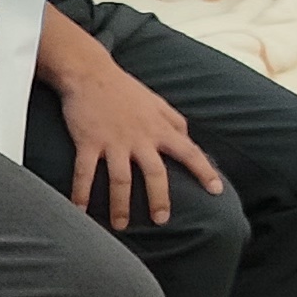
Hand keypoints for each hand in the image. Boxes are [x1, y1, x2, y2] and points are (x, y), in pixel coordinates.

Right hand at [57, 56, 225, 229]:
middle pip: (155, 174)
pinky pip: (85, 172)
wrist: (89, 71)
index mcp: (159, 128)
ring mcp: (113, 141)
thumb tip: (189, 138)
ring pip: (121, 180)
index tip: (216, 191)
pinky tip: (79, 210)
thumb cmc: (123, 88)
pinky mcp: (88, 141)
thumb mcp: (156, 101)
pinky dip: (81, 193)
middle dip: (160, 200)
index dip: (204, 171)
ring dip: (120, 205)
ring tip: (120, 225)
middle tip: (161, 221)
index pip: (189, 152)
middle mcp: (139, 137)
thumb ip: (174, 121)